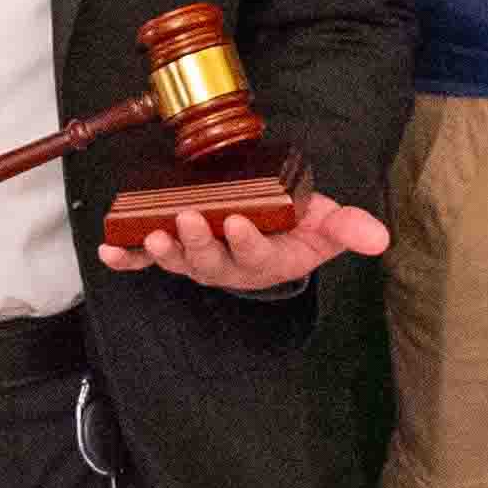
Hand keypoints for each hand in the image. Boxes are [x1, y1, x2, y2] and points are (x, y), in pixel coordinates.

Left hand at [99, 192, 392, 293]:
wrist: (274, 235)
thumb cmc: (299, 227)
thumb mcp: (328, 226)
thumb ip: (348, 229)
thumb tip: (380, 238)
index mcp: (268, 260)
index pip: (257, 254)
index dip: (247, 242)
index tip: (239, 222)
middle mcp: (229, 266)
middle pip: (211, 262)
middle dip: (198, 243)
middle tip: (188, 221)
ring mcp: (200, 262)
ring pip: (179, 262)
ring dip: (161, 251)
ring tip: (152, 235)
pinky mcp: (176, 254)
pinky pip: (145, 262)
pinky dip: (125, 258)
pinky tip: (107, 251)